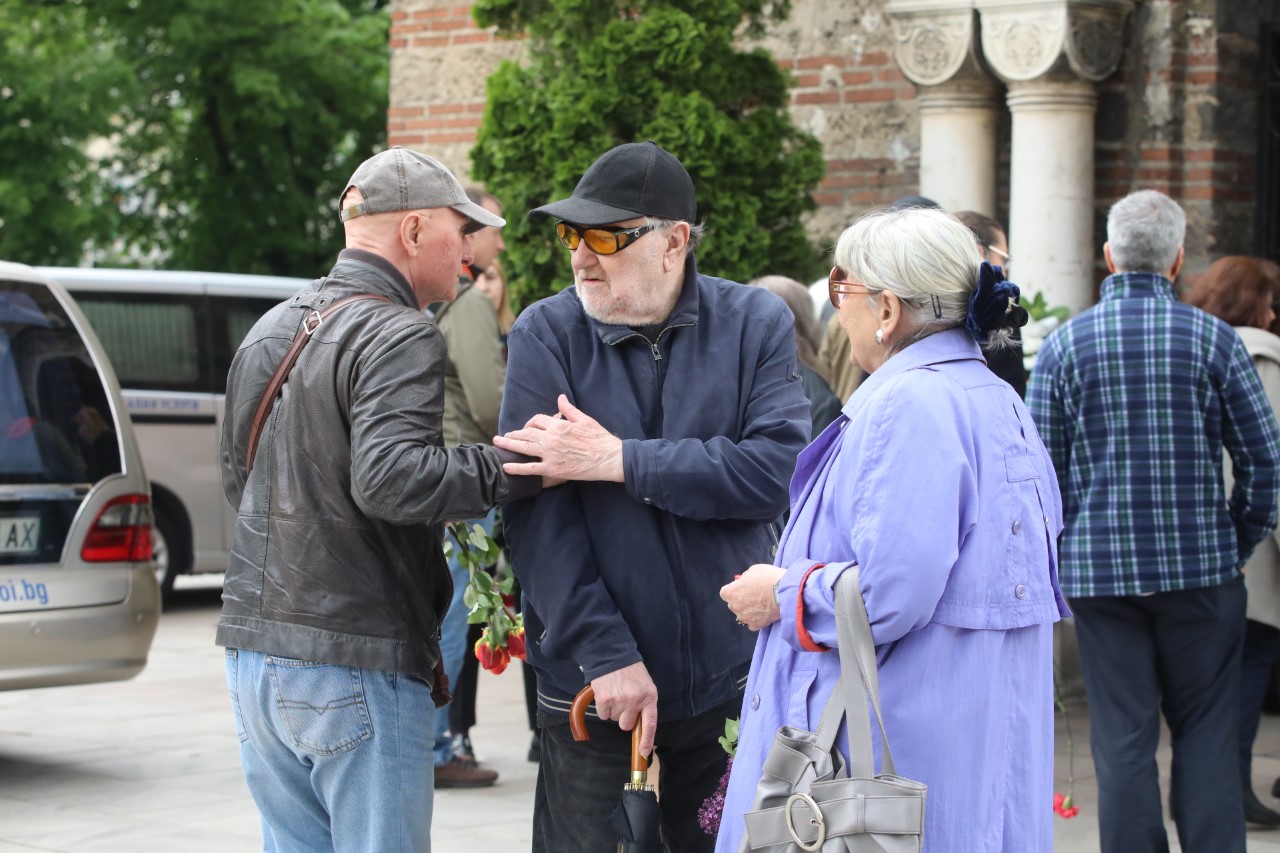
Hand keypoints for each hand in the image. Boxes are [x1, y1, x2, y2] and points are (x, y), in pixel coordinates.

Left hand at [495, 394, 624, 482]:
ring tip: (498, 444)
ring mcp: (550, 455)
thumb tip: (560, 398)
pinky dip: (517, 468)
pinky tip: (506, 467)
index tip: (527, 427)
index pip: (537, 420)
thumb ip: (569, 409)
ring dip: (509, 445)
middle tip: (503, 436)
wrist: (608, 458)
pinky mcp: (553, 470)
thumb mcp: (584, 419)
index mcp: (558, 425)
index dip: (530, 422)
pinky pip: (531, 469)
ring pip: (524, 448)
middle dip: (513, 434)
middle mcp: (551, 439)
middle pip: (526, 433)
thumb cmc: (598, 438)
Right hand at [591, 661, 658, 755]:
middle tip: (623, 701)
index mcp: (649, 697)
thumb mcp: (645, 685)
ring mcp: (620, 701)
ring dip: (613, 709)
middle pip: (627, 725)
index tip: (643, 752)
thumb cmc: (631, 671)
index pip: (650, 723)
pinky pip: (603, 715)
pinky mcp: (605, 700)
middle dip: (624, 717)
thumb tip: (639, 726)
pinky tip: (607, 693)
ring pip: (614, 719)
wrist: (612, 655)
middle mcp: (635, 700)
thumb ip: (644, 703)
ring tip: (616, 692)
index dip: (647, 740)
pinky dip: (603, 707)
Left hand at [720, 563, 785, 630]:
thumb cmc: (768, 578)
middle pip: (734, 604)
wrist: (784, 592)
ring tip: (761, 604)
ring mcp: (744, 617)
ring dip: (748, 610)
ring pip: (743, 614)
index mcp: (730, 592)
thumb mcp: (753, 571)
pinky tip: (764, 613)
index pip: (725, 593)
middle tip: (754, 595)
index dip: (734, 590)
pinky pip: (752, 623)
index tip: (742, 588)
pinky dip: (757, 619)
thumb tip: (743, 583)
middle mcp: (734, 606)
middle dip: (741, 600)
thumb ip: (744, 579)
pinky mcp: (755, 625)